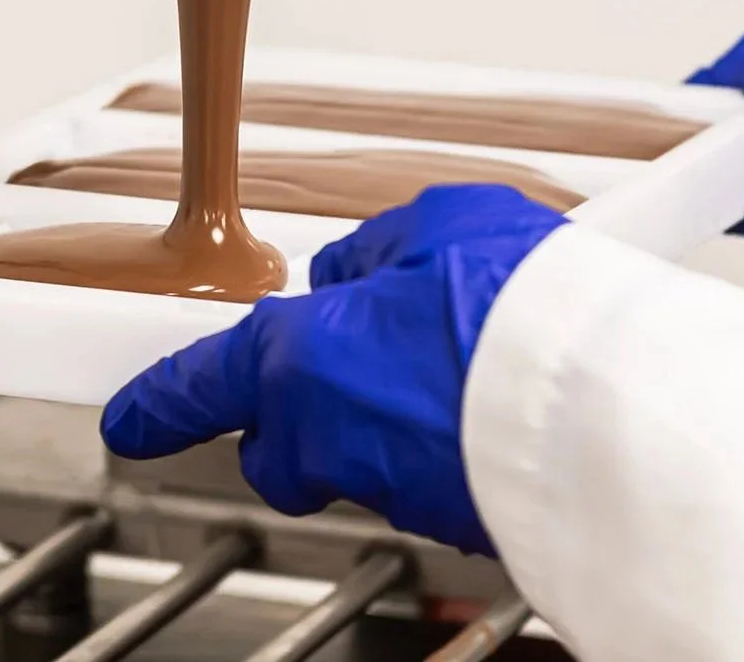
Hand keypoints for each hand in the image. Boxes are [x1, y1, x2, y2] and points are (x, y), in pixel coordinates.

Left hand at [100, 185, 566, 555]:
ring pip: (356, 455)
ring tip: (457, 363)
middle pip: (281, 445)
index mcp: (303, 358)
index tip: (131, 420)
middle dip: (297, 416)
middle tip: (351, 370)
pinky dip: (438, 439)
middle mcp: (331, 437)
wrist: (612, 406)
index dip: (159, 402)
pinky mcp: (450, 518)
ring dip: (385, 415)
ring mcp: (391, 486)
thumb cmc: (524, 311)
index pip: (199, 384)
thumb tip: (354, 272)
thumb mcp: (440, 225)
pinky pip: (420, 471)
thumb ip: (376, 251)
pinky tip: (488, 397)